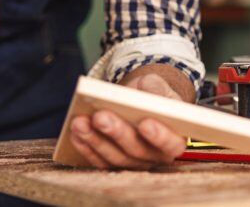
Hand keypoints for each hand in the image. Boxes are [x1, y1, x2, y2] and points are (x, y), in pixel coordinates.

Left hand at [69, 74, 186, 169]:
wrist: (137, 100)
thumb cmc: (151, 94)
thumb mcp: (157, 85)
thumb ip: (157, 89)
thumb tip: (148, 92)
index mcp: (174, 138)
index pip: (171, 143)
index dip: (159, 136)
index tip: (145, 123)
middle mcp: (154, 156)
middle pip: (136, 151)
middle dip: (116, 133)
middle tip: (100, 117)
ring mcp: (132, 163)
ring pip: (114, 158)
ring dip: (94, 140)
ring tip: (80, 122)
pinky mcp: (112, 163)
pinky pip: (97, 160)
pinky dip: (85, 145)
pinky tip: (75, 130)